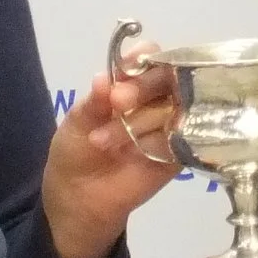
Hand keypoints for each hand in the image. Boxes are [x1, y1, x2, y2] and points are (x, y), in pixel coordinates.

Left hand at [42, 51, 177, 257]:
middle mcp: (155, 101)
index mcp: (130, 86)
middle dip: (143, 87)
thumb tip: (104, 78)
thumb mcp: (76, 123)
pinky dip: (159, 142)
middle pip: (170, 79)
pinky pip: (181, 139)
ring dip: (141, 120)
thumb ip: (93, 102)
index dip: (145, 57)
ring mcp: (169, 127)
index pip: (151, 59)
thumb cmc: (76, 153)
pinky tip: (138, 151)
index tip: (129, 65)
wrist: (79, 199)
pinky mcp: (178, 154)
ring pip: (174, 109)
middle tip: (118, 102)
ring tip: (104, 142)